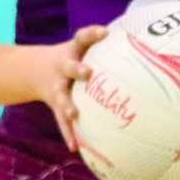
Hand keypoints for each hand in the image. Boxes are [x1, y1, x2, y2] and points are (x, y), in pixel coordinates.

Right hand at [30, 25, 109, 151]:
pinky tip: (74, 146)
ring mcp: (57, 86)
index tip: (105, 32)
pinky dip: (68, 133)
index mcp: (72, 51)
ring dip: (68, 105)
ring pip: (61, 96)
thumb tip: (143, 44)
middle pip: (69, 67)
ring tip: (74, 114)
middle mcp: (63, 67)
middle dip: (78, 69)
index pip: (82, 38)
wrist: (35, 71)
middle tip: (88, 72)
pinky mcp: (55, 104)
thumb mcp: (82, 47)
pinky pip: (61, 120)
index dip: (92, 33)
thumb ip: (107, 47)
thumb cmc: (73, 58)